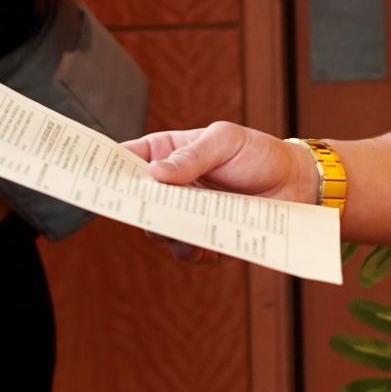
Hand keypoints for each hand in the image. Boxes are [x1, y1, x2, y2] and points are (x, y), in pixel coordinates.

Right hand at [125, 122, 316, 262]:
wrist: (295, 183)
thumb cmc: (258, 153)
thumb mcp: (226, 140)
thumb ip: (193, 155)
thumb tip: (156, 173)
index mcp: (167, 154)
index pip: (126, 160)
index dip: (106, 168)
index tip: (95, 177)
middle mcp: (171, 188)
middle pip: (135, 201)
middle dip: (136, 205)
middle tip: (147, 205)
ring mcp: (185, 215)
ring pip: (158, 229)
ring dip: (169, 227)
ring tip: (190, 218)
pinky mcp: (203, 240)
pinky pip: (186, 251)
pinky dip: (193, 247)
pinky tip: (208, 238)